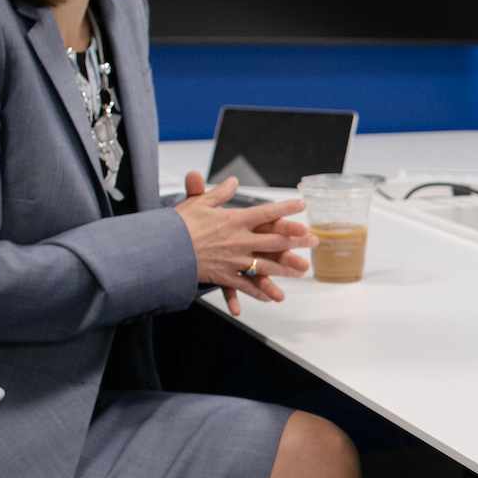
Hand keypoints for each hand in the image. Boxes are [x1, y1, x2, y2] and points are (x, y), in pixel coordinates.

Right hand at [175, 173, 316, 316]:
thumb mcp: (200, 202)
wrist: (164, 249)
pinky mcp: (224, 275)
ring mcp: (234, 260)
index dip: (287, 208)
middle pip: (275, 240)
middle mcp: (240, 240)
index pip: (267, 212)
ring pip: (266, 265)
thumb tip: (233, 181)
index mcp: (235, 220)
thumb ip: (219, 192)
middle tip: (314, 240)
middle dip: (297, 241)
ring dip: (285, 269)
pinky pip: (245, 285)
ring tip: (301, 271)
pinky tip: (270, 296)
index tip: (302, 206)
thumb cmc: (180, 224)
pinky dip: (257, 291)